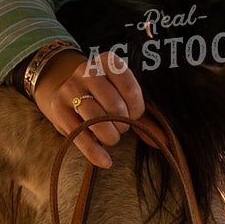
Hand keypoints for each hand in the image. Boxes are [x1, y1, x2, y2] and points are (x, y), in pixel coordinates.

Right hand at [34, 48, 144, 168]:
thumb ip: (144, 118)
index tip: (133, 116)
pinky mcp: (58, 108)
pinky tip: (105, 161)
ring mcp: (70, 88)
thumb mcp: (122, 98)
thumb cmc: (102, 96)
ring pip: (96, 119)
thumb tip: (166, 141)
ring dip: (110, 136)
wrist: (64, 90)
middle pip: (114, 106)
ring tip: (111, 137)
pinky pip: (80, 135)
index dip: (136, 110)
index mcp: (108, 62)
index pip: (130, 89)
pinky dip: (95, 152)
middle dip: (122, 124)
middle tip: (120, 127)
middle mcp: (87, 70)